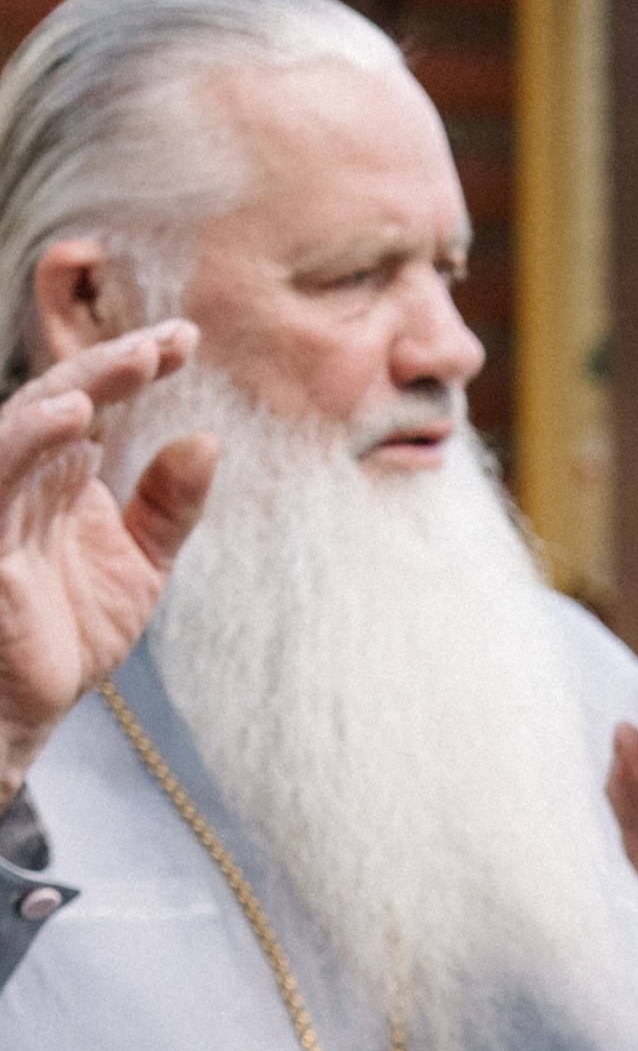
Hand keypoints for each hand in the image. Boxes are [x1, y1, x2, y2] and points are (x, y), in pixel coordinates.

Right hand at [0, 322, 211, 806]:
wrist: (14, 711)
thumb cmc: (62, 639)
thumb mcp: (138, 567)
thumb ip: (169, 507)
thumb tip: (205, 439)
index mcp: (57, 474)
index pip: (95, 399)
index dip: (135, 365)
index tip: (187, 340)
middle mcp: (21, 476)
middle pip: (63, 396)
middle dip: (115, 363)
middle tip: (169, 341)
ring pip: (25, 421)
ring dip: (77, 385)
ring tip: (133, 362)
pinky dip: (29, 436)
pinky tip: (71, 415)